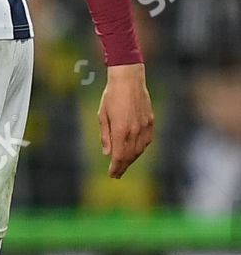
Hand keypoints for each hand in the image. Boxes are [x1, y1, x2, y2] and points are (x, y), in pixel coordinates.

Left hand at [99, 62, 153, 177]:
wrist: (129, 80)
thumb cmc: (112, 96)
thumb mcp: (102, 115)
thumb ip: (106, 136)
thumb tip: (107, 154)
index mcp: (121, 129)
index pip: (119, 155)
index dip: (116, 167)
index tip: (112, 174)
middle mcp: (134, 130)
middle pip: (130, 155)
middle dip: (123, 166)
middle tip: (117, 174)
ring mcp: (144, 126)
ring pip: (139, 150)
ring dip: (132, 159)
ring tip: (124, 165)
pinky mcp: (150, 122)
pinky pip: (146, 141)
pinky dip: (140, 149)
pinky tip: (135, 152)